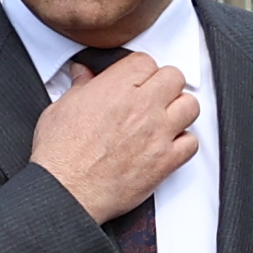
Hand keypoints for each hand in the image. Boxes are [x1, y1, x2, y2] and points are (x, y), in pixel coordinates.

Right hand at [30, 52, 197, 223]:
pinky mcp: (165, 161)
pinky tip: (167, 145)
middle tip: (152, 96)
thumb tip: (83, 76)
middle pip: (174, 77)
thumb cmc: (60, 155)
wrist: (66, 191)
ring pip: (190, 106)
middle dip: (164, 85)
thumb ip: (79, 87)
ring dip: (179, 110)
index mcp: (116, 88)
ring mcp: (157, 134)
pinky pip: (192, 142)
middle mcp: (141, 107)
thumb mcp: (61, 108)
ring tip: (164, 118)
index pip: (146, 61)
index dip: (141, 71)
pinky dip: (183, 143)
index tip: (136, 80)